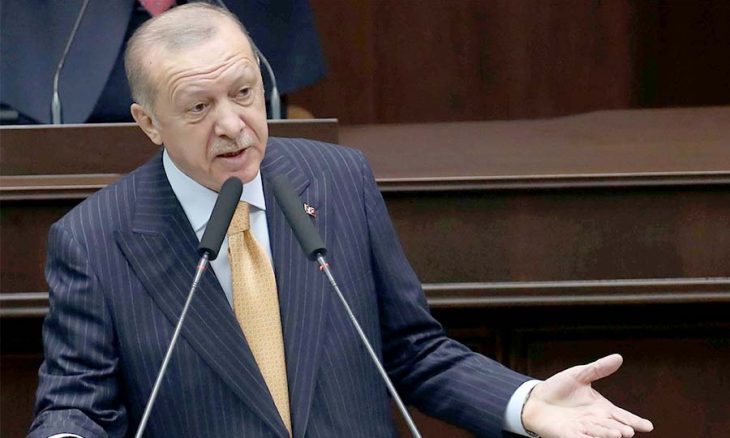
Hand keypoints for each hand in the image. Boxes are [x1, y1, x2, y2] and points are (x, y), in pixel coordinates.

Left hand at [522, 354, 652, 437]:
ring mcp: (583, 430)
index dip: (635, 421)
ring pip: (598, 433)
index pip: (622, 416)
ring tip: (618, 434)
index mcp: (601, 409)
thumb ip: (598, 369)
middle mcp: (595, 422)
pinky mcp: (568, 435)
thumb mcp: (579, 375)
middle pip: (613, 427)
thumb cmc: (559, 388)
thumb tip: (618, 357)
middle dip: (621, 429)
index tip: (648, 426)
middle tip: (627, 431)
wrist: (536, 399)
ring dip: (607, 434)